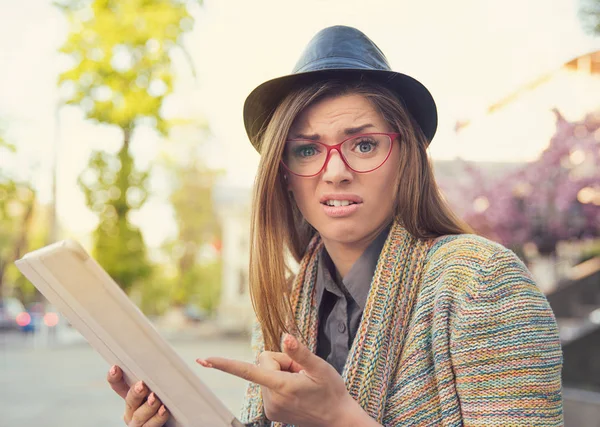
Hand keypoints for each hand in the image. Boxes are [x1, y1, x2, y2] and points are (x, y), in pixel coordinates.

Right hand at [107, 365, 169, 426]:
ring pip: (139, 416)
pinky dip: (157, 418)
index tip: (115, 367)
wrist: (173, 421)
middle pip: (129, 401)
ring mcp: (139, 423)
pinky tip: (163, 410)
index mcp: (132, 397)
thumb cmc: (166, 401)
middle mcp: (132, 411)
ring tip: (154, 399)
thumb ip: (158, 378)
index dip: (115, 378)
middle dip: (135, 393)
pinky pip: (151, 426)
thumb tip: (169, 361)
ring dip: (147, 407)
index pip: (119, 386)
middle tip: (142, 385)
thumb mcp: (159, 387)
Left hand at [197, 334, 371, 426]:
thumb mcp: (320, 368)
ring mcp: (270, 408)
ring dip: (281, 373)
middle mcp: (271, 399)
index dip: (225, 364)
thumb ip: (300, 352)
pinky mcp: (271, 412)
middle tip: (301, 372)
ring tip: (301, 383)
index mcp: (282, 386)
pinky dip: (280, 383)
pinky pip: (267, 385)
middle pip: (263, 364)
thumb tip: (285, 336)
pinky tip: (296, 390)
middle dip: (281, 362)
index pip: (247, 371)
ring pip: (265, 374)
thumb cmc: (332, 391)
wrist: (338, 419)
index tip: (204, 360)